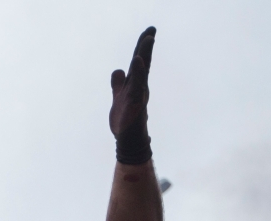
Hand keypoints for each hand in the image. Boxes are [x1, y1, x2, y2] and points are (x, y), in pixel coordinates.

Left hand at [109, 27, 155, 163]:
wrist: (128, 140)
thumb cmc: (126, 120)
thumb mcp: (119, 96)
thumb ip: (118, 83)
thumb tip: (119, 69)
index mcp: (134, 84)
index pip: (139, 61)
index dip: (142, 47)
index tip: (149, 32)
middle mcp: (138, 87)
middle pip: (142, 62)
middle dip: (146, 45)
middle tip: (152, 29)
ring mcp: (138, 95)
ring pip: (141, 71)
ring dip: (144, 54)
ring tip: (148, 39)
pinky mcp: (135, 104)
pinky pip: (137, 85)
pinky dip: (139, 73)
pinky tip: (138, 61)